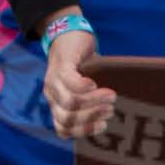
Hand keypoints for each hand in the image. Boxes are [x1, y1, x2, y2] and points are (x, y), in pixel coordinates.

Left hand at [43, 23, 115, 138]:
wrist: (68, 34)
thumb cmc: (81, 63)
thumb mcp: (83, 85)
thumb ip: (91, 101)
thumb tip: (113, 115)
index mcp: (56, 105)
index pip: (63, 129)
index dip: (83, 130)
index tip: (103, 125)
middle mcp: (51, 96)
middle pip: (66, 118)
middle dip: (91, 117)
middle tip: (110, 110)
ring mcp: (53, 80)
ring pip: (70, 103)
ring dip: (94, 102)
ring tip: (111, 96)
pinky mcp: (61, 65)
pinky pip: (69, 81)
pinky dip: (84, 87)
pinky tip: (95, 84)